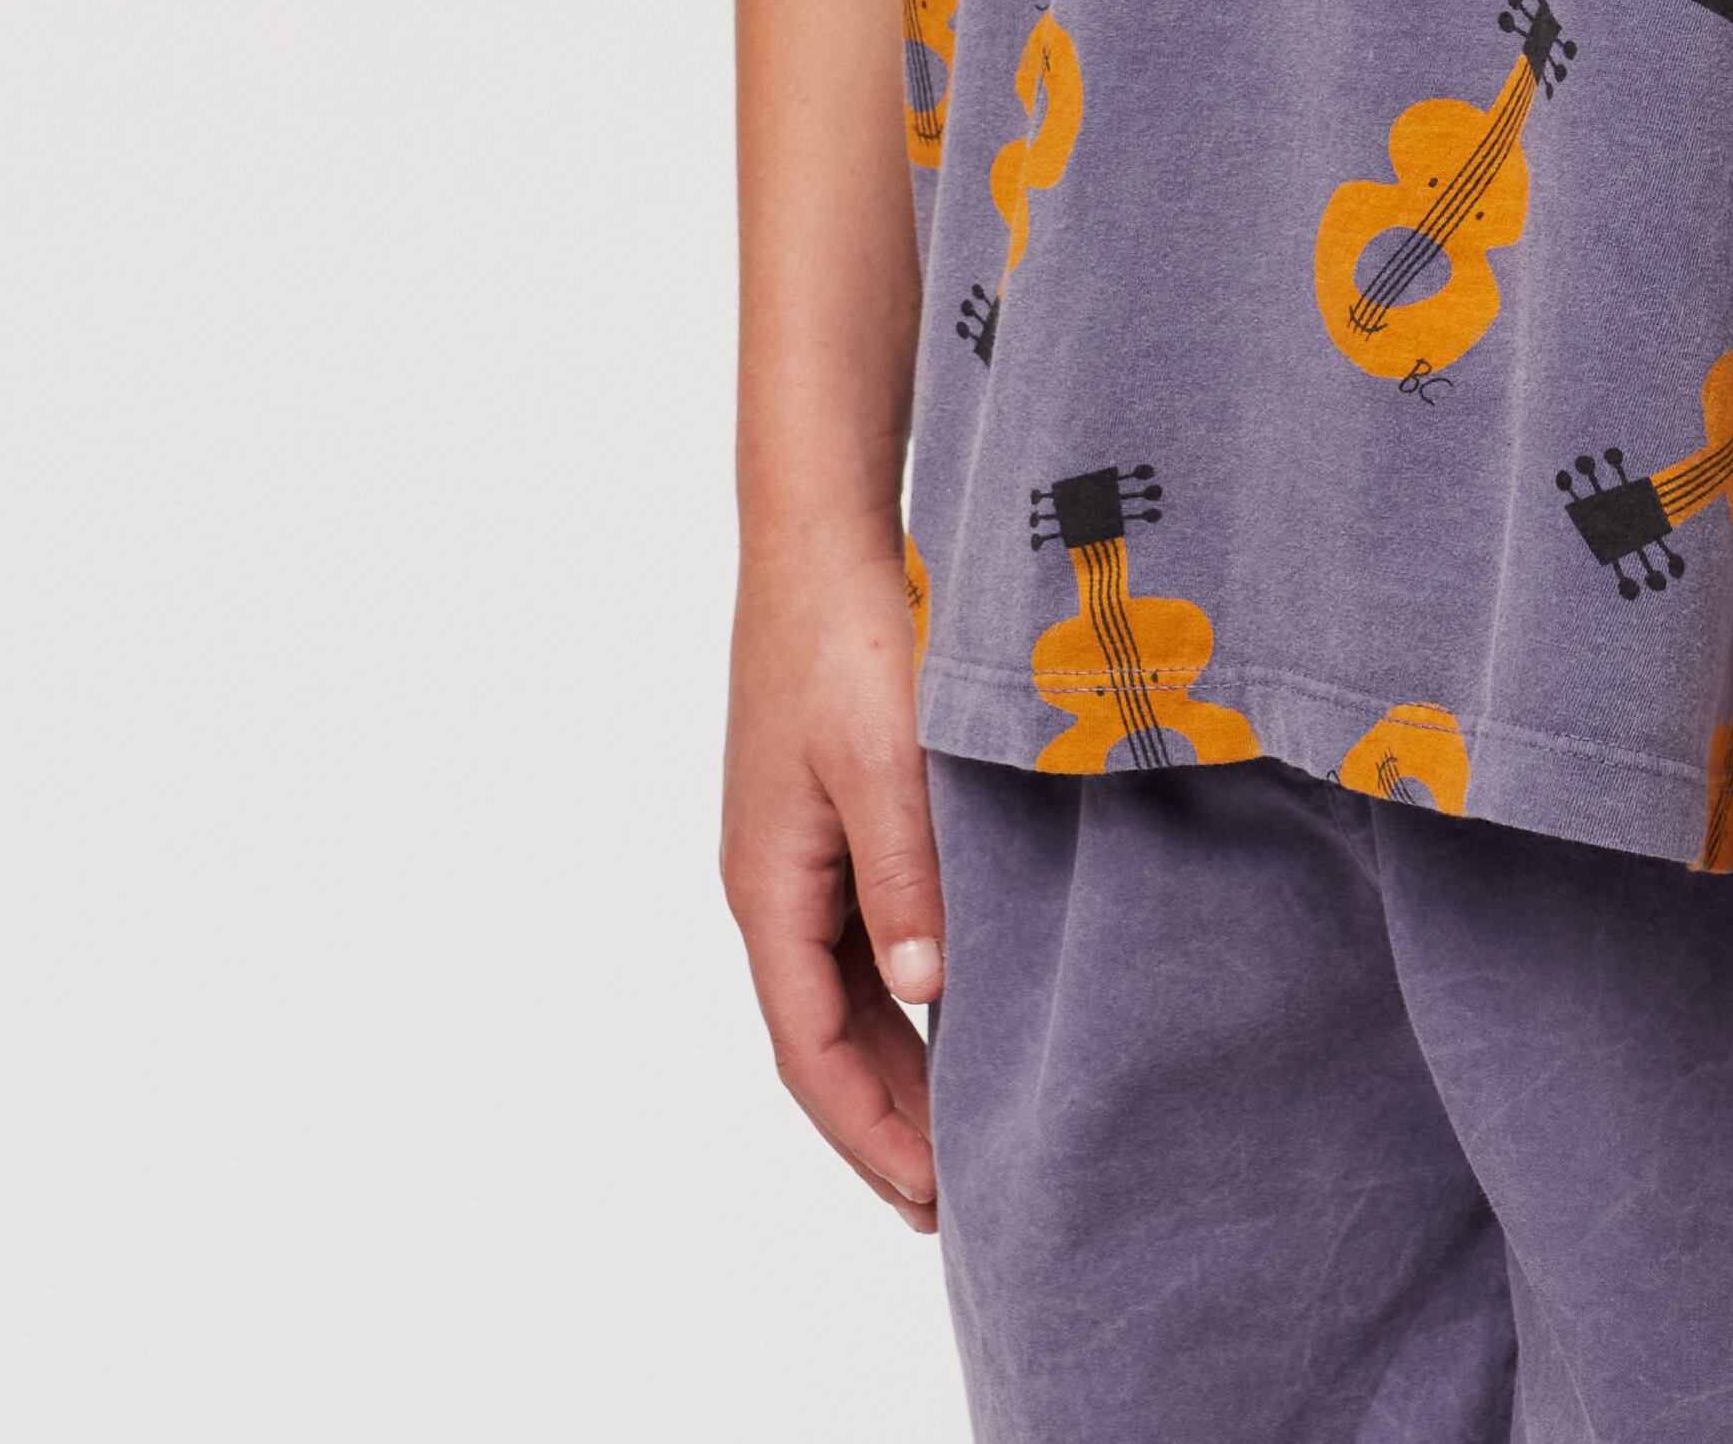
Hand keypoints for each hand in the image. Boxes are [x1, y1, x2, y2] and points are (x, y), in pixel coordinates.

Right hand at [719, 521, 943, 1227]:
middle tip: (957, 1196)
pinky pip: (863, 935)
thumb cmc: (847, 638)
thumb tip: (926, 995)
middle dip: (886, 1120)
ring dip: (899, 1061)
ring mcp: (800, 851)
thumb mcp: (884, 763)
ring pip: (846, 991)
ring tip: (962, 1128)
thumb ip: (906, 877)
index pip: (813, 1050)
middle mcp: (775, 883)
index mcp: (770, 886)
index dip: (870, 1132)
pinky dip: (905, 991)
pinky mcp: (833, 815)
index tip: (931, 1197)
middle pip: (828, 1036)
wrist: (822, 536)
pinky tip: (957, 1005)